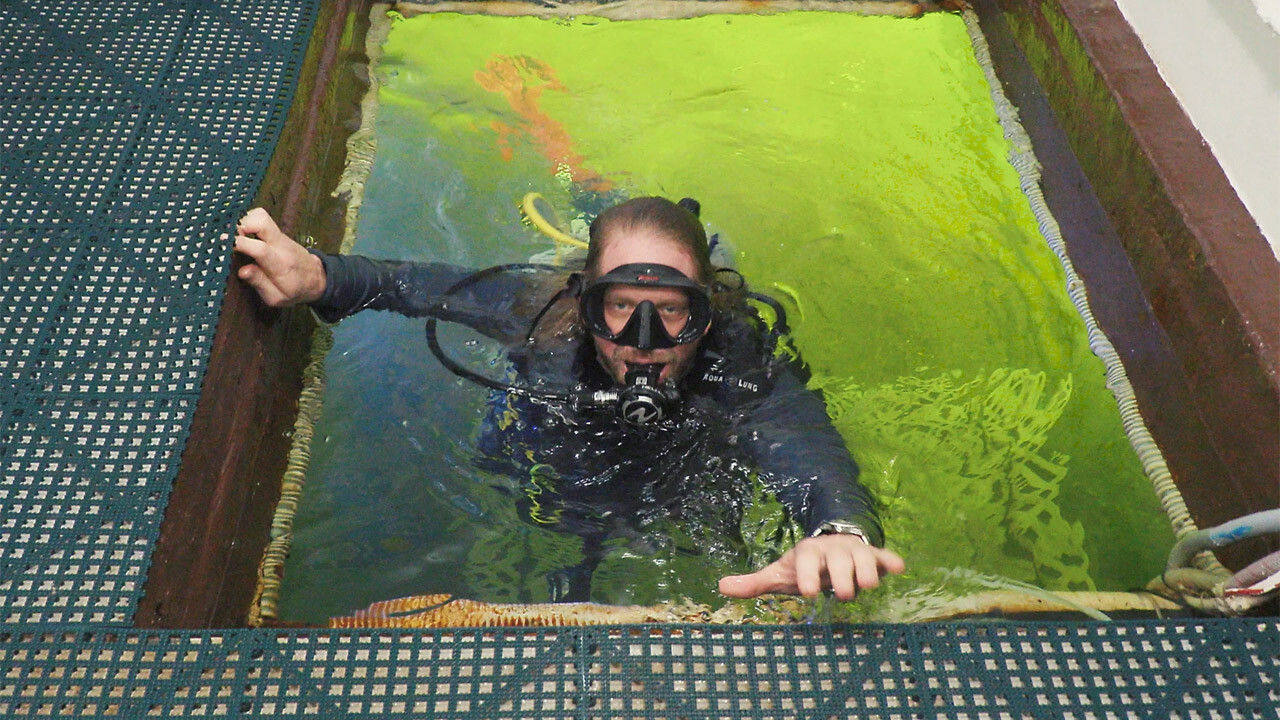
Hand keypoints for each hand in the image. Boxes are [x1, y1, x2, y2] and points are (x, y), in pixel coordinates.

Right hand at [232, 207, 325, 306]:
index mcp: (280, 264)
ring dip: (244, 222)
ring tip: (236, 236)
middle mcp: (280, 245)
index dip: (241, 243)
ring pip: (260, 216)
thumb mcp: (277, 297)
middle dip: (242, 224)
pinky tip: (243, 234)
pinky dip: (248, 222)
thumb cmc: (294, 290)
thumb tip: (242, 271)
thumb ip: (259, 284)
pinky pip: (261, 219)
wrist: (315, 279)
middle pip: (262, 221)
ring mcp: (279, 236)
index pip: (260, 248)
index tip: (224, 242)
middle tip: (230, 236)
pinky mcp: (277, 233)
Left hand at [718, 534, 904, 600]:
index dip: (807, 576)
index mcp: (807, 553)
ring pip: (864, 557)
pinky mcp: (874, 556)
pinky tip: (898, 568)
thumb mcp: (779, 574)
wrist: (829, 547)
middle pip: (838, 559)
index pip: (806, 561)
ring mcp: (854, 551)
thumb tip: (721, 587)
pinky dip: (891, 560)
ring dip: (867, 570)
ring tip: (867, 586)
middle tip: (844, 595)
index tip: (808, 593)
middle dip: (841, 576)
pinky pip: (884, 556)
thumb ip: (754, 582)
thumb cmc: (803, 567)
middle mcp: (832, 549)